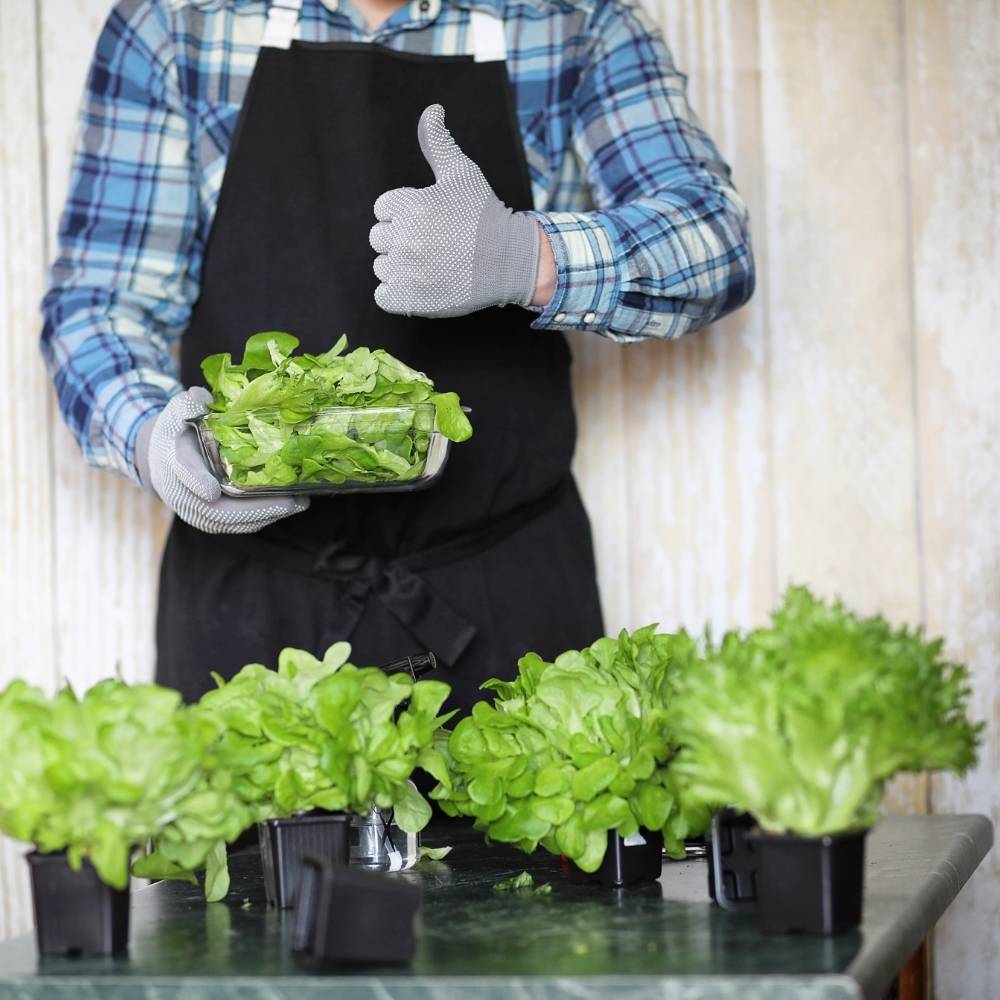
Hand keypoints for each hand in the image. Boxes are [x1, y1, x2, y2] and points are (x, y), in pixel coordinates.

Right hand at [135, 388, 308, 534]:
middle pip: (216, 510)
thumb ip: (189, 404)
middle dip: (253, 509)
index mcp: (174, 461)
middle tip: (288, 501)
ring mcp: (197, 511)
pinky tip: (288, 507)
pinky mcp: (211, 520)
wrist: (161, 458)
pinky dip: (263, 518)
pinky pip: (237, 525)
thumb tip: (202, 398)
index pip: (184, 472)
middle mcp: (183, 493)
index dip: (196, 481)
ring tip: (298, 504)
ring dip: (266, 516)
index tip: (211, 490)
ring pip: (230, 522)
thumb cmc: (177, 431)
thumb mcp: (179, 411)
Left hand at [370, 103, 540, 317]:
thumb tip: (431, 110)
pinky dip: (399, 295)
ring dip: (401, 269)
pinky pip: (383, 296)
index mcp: (408, 205)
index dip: (405, 216)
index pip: (382, 209)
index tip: (431, 223)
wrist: (511, 261)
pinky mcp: (407, 299)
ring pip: (381, 267)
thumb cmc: (485, 217)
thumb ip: (438, 143)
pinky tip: (424, 286)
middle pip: (378, 239)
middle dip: (401, 241)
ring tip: (433, 266)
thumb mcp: (463, 173)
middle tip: (434, 246)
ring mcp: (405, 271)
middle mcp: (403, 237)